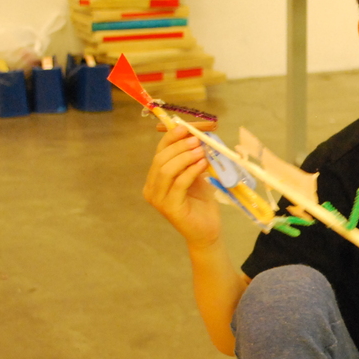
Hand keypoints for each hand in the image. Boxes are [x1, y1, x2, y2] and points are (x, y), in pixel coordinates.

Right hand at [142, 123, 220, 248]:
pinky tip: (202, 164)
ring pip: (166, 170)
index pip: (159, 153)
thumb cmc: (201, 203)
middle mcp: (151, 188)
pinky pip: (179, 183)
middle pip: (161, 160)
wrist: (207, 230)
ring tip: (201, 150)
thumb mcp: (196, 175)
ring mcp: (158, 199)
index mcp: (154, 179)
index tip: (185, 128)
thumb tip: (197, 136)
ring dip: (185, 157)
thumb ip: (192, 159)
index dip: (170, 138)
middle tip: (196, 140)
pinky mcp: (169, 207)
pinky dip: (191, 171)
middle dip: (179, 146)